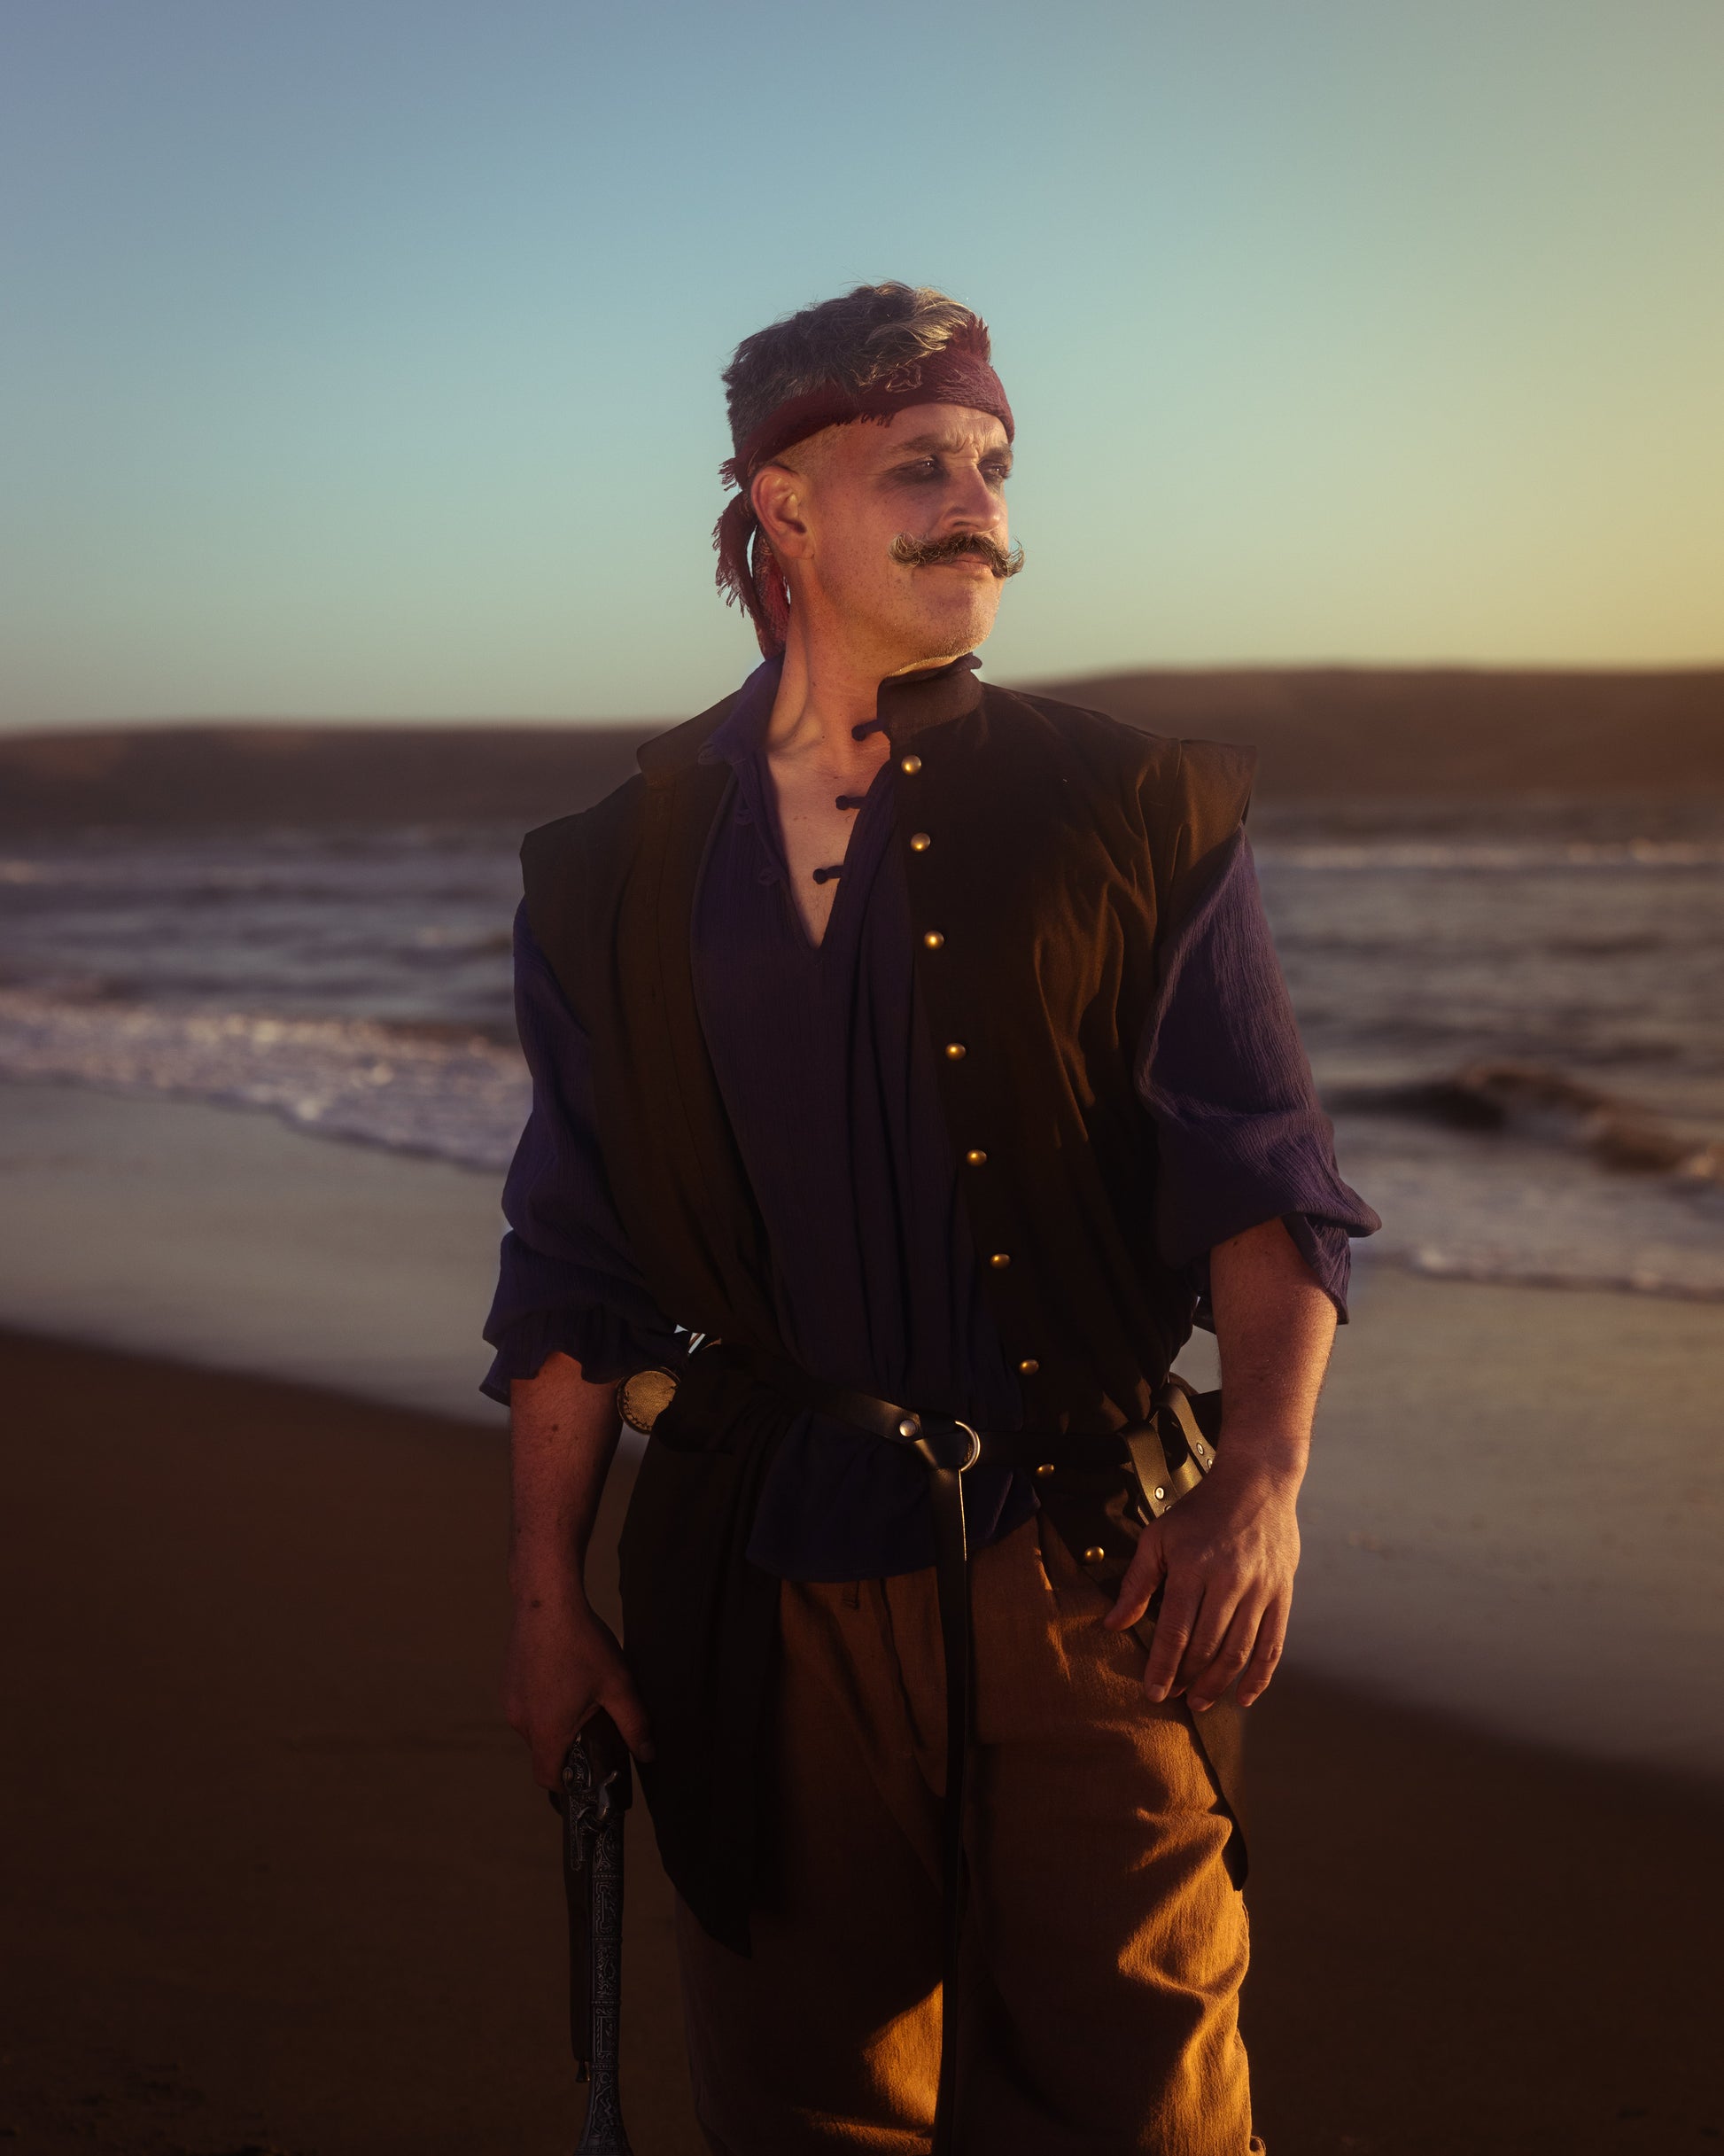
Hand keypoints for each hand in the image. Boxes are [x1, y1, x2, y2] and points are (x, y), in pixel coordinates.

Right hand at [504, 1591, 654, 1787]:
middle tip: (594, 1723)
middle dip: (567, 1747)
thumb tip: (648, 1754)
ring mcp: (510, 1699)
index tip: (587, 1773)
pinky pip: (526, 1704)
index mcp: (546, 1729)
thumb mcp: (618, 1685)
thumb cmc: (582, 1642)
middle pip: (543, 1752)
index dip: (567, 1784)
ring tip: (580, 1693)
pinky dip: (543, 1701)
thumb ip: (634, 1724)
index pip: (548, 1778)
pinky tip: (564, 1676)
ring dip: (555, 1721)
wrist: (547, 1599)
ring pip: (534, 1726)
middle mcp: (521, 1719)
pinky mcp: (508, 1680)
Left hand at [1101, 1450, 1301, 1711]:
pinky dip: (1259, 1677)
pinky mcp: (1282, 1595)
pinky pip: (1273, 1645)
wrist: (1257, 1482)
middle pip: (1206, 1646)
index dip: (1162, 1666)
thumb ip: (1137, 1582)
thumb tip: (1114, 1624)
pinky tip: (1243, 1697)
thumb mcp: (1159, 1536)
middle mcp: (1228, 1580)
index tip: (1153, 1692)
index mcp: (1192, 1566)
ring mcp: (1259, 1589)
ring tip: (1199, 1702)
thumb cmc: (1201, 1509)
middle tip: (1174, 1698)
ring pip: (1239, 1651)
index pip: (1175, 1630)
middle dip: (1187, 1678)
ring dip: (1217, 1684)